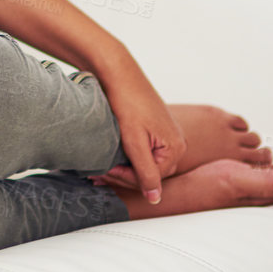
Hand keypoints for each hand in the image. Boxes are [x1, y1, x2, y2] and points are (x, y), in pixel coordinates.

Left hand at [88, 62, 187, 202]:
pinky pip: (142, 151)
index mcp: (175, 148)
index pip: (150, 178)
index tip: (101, 174)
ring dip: (122, 167)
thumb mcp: (135, 141)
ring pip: (143, 163)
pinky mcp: (154, 129)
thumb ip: (146, 172)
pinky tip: (108, 157)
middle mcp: (176, 144)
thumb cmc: (127, 102)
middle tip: (96, 175)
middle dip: (121, 175)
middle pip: (148, 172)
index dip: (124, 179)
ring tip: (98, 169)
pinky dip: (125, 156)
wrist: (118, 72)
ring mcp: (165, 136)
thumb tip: (156, 200)